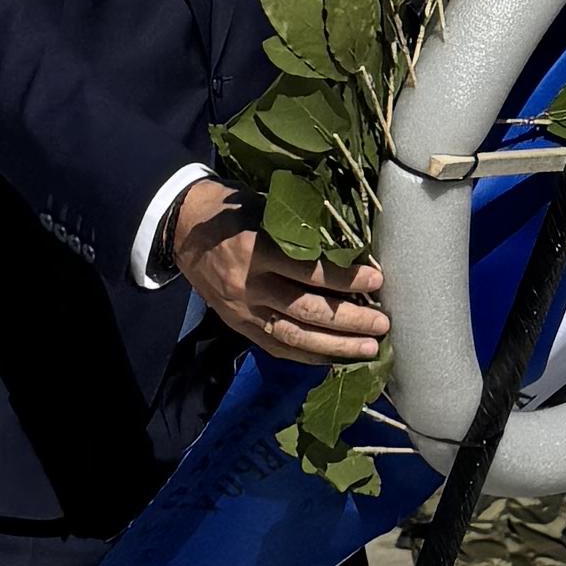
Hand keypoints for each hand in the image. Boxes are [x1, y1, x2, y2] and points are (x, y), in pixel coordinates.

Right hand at [171, 178, 389, 370]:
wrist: (182, 228)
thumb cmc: (231, 209)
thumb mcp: (264, 207)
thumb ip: (300, 227)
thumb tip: (351, 245)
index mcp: (255, 250)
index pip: (308, 271)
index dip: (345, 279)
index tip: (377, 281)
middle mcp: (248, 285)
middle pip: (307, 310)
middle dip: (349, 320)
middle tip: (382, 324)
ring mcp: (242, 310)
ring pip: (295, 335)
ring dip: (335, 345)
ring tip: (369, 349)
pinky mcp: (238, 325)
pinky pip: (276, 346)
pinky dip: (308, 355)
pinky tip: (335, 358)